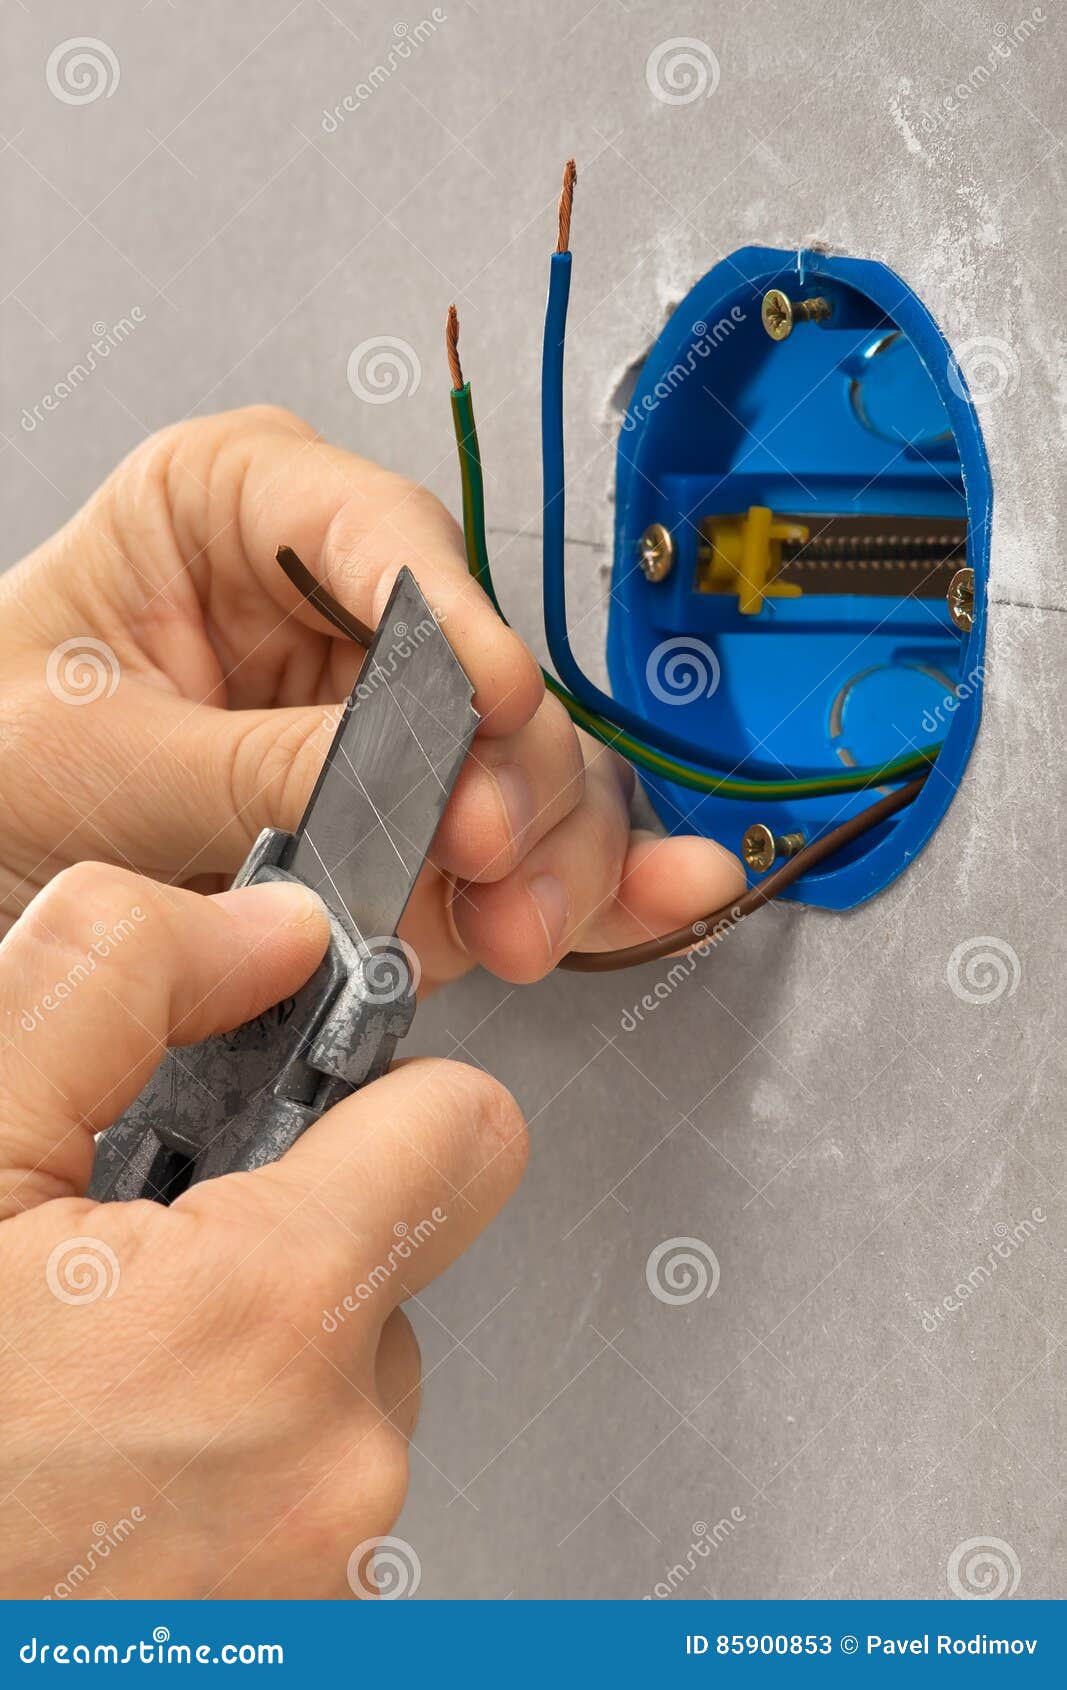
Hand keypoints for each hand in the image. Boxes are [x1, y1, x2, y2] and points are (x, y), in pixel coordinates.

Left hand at [0, 407, 743, 984]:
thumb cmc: (0, 750)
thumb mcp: (100, 752)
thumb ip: (254, 764)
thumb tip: (393, 777)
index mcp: (228, 507)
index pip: (374, 532)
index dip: (452, 621)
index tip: (493, 698)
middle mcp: (328, 597)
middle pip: (475, 659)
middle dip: (503, 767)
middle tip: (489, 848)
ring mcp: (383, 707)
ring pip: (519, 759)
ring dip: (543, 848)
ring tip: (522, 920)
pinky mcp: (410, 806)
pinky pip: (511, 837)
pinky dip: (566, 880)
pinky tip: (635, 896)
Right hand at [0, 863, 526, 1596]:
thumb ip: (111, 986)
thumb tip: (263, 930)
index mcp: (265, 1323)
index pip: (467, 1131)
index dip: (384, 1087)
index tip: (308, 1097)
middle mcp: (329, 1472)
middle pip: (392, 1260)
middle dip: (282, 1234)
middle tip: (133, 1266)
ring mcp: (314, 1581)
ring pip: (347, 1380)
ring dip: (247, 1360)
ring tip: (103, 1382)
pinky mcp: (290, 1637)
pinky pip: (309, 1487)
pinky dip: (232, 1459)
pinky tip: (109, 1463)